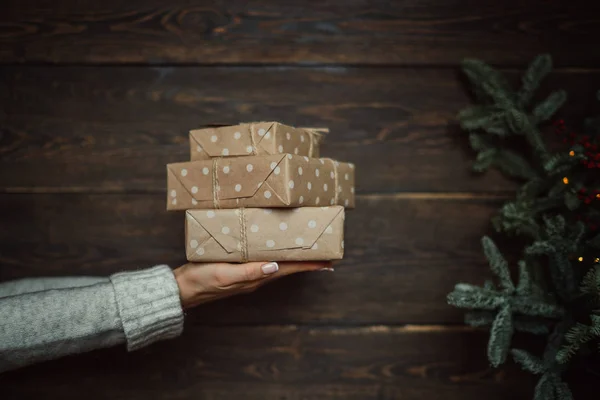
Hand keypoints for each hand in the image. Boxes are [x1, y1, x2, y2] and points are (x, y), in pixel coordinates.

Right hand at [173, 261, 331, 308]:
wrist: (183, 289)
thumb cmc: (202, 281)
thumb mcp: (225, 275)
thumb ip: (249, 272)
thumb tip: (275, 267)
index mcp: (257, 277)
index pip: (289, 269)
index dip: (309, 265)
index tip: (328, 262)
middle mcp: (257, 276)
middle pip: (288, 268)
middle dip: (307, 262)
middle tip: (325, 255)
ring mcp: (248, 273)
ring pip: (278, 264)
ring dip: (294, 259)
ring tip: (308, 252)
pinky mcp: (239, 268)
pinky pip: (264, 261)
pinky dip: (277, 256)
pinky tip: (277, 251)